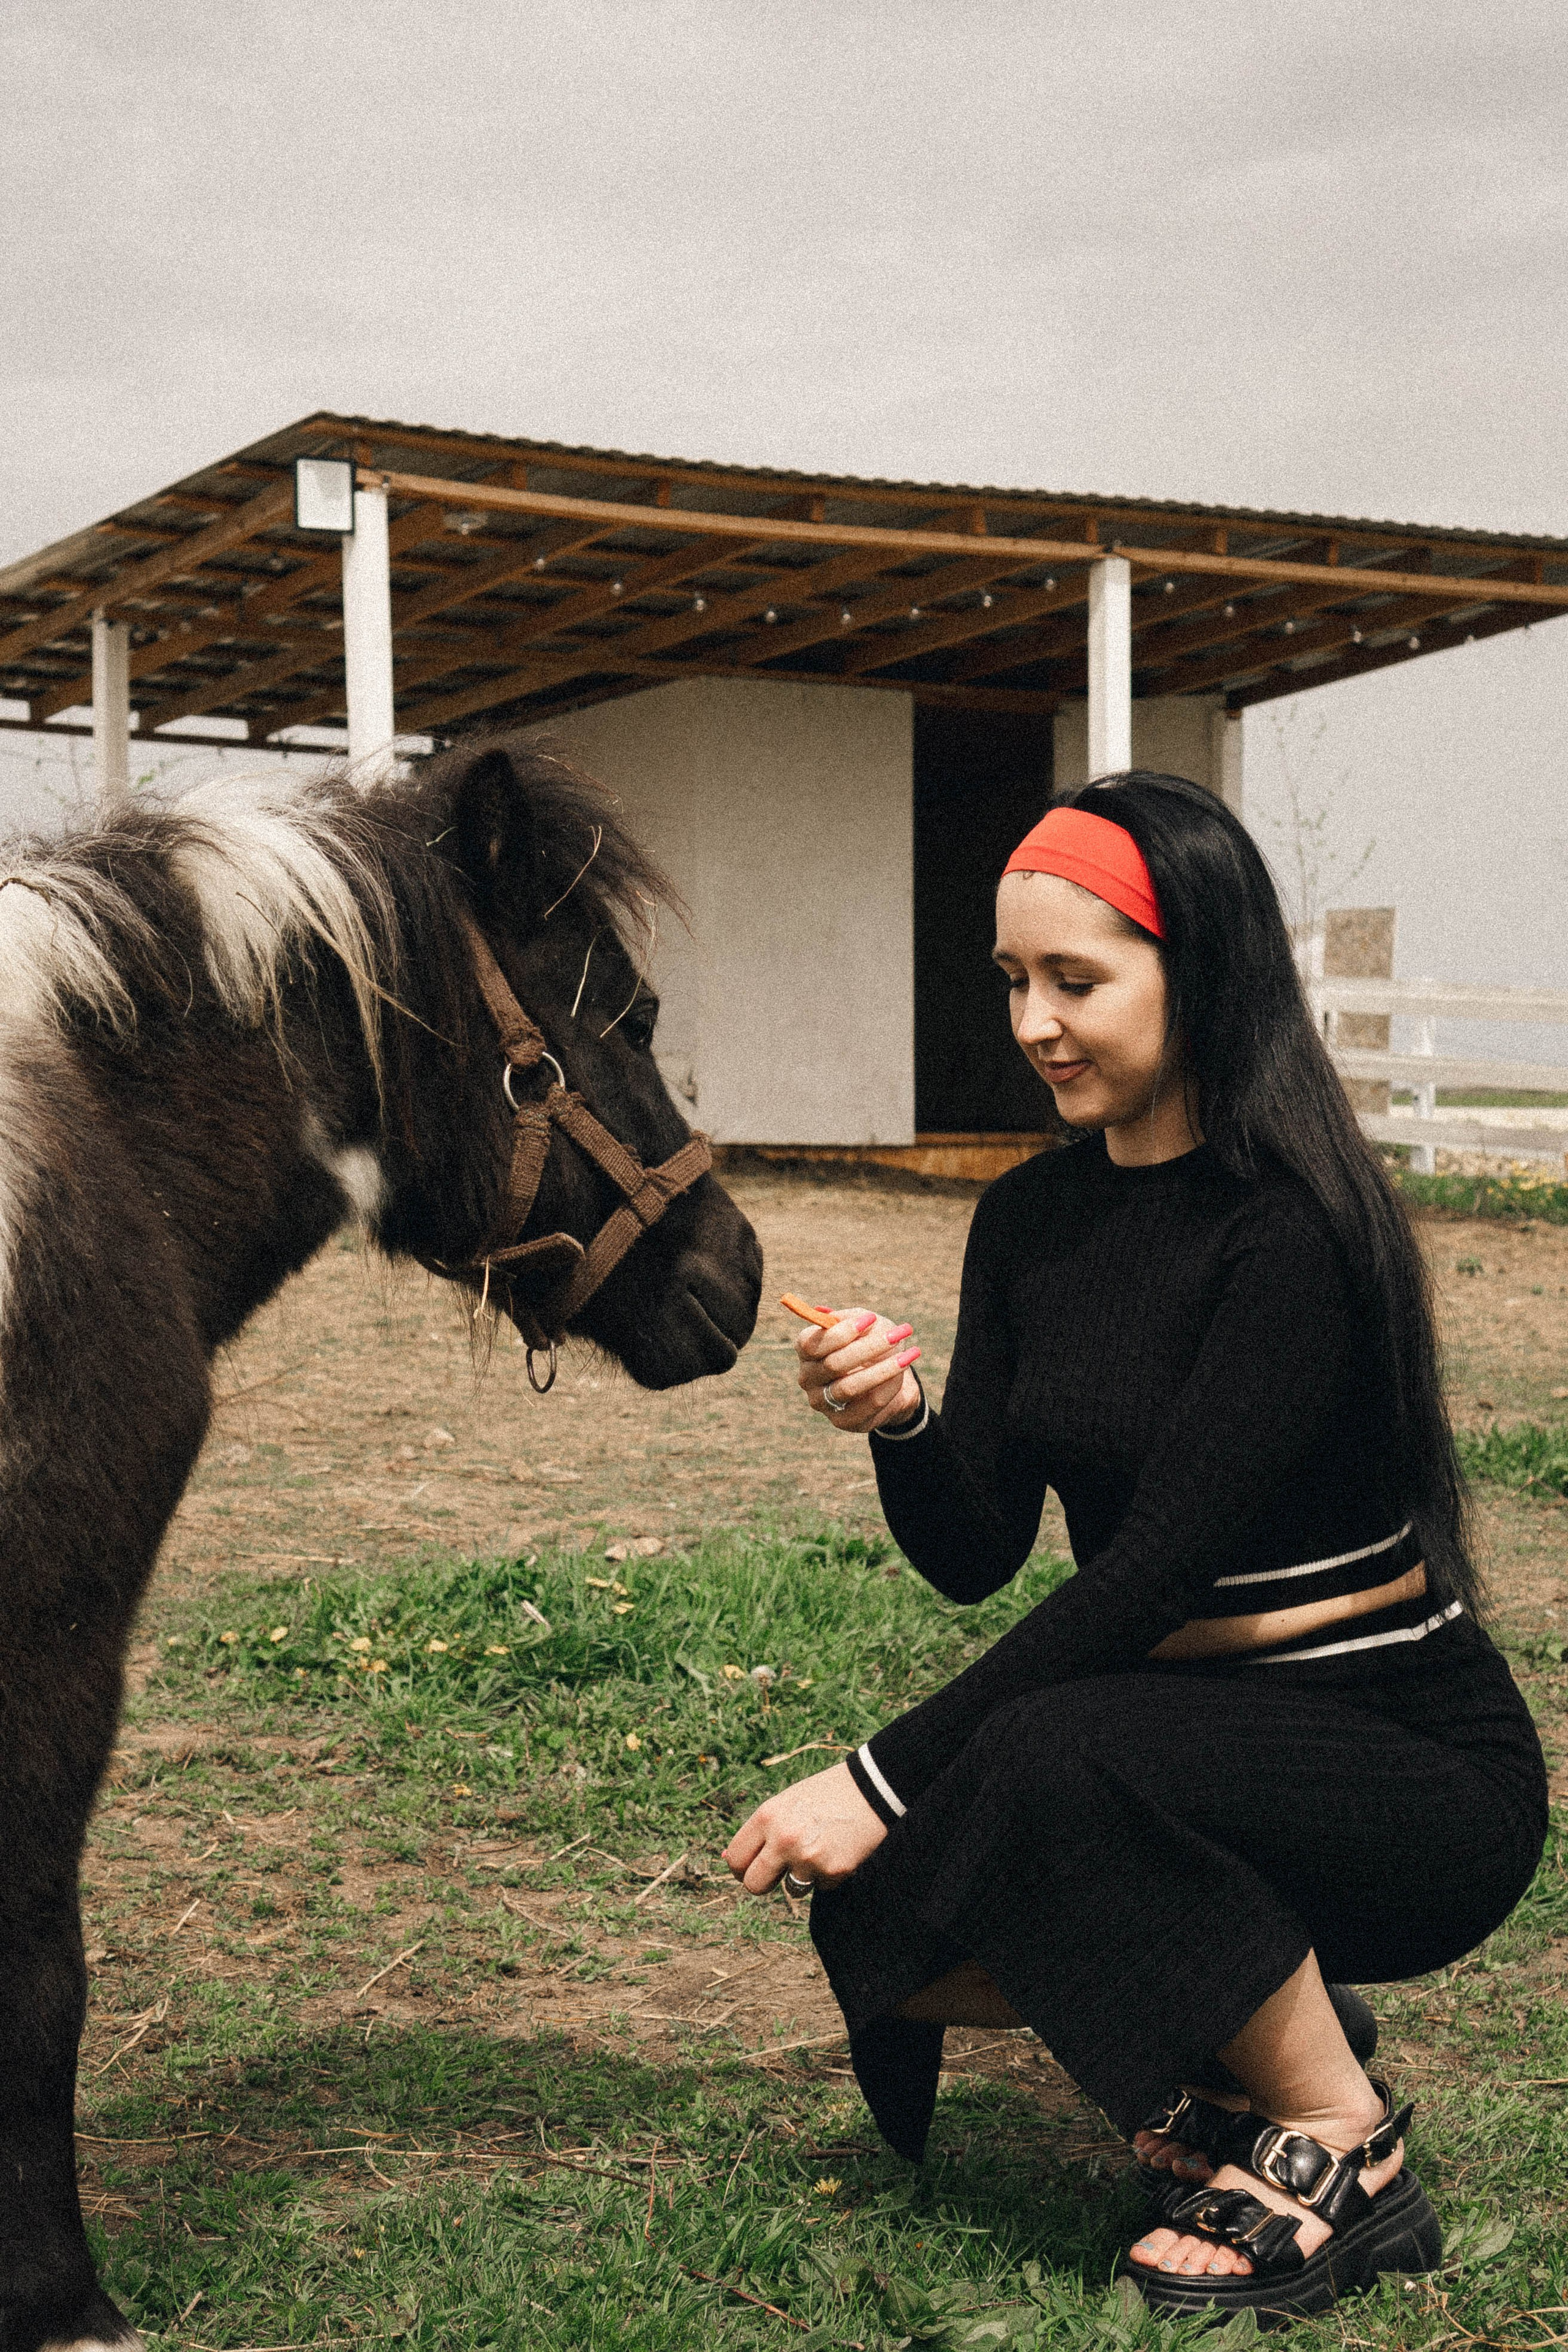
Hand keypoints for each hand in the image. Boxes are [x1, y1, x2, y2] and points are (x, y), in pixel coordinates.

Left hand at [723, 1759, 887, 1892]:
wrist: (872, 1788)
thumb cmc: (824, 1794)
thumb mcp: (785, 1804)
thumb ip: (759, 1831)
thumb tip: (727, 1859)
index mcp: (767, 1816)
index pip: (736, 1859)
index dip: (740, 1868)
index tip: (749, 1868)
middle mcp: (783, 1839)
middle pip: (754, 1885)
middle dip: (764, 1882)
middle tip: (777, 1872)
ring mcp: (808, 1858)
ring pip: (791, 1889)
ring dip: (802, 1877)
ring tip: (818, 1849)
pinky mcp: (833, 1872)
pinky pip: (821, 1886)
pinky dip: (828, 1874)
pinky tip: (839, 1849)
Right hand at [797, 1306, 921, 1434]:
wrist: (888, 1376)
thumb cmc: (872, 1344)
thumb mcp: (866, 1324)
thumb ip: (858, 1319)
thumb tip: (859, 1320)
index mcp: (806, 1350)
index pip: (811, 1344)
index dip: (841, 1332)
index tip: (871, 1318)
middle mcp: (807, 1378)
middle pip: (834, 1364)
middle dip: (870, 1348)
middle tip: (899, 1334)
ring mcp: (823, 1402)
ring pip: (851, 1387)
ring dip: (884, 1369)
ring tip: (909, 1354)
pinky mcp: (844, 1421)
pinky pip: (870, 1403)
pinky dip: (891, 1385)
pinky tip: (904, 1370)